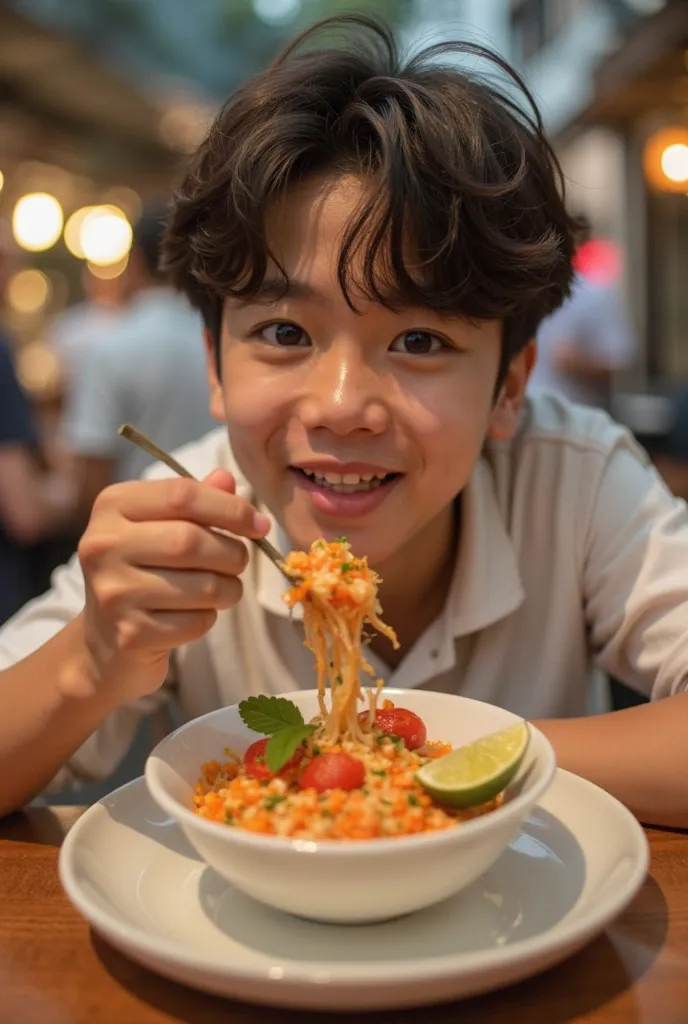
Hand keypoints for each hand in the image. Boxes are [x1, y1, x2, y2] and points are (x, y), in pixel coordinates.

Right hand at [76, 470, 269, 701]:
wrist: (106, 639)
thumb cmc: (143, 570)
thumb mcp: (161, 525)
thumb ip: (194, 500)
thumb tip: (227, 479)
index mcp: (111, 506)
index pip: (182, 495)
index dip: (231, 508)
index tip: (259, 524)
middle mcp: (103, 545)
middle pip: (192, 540)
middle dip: (233, 552)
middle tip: (241, 562)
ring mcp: (113, 593)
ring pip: (203, 586)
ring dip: (229, 588)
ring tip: (223, 588)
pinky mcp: (130, 634)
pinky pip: (196, 622)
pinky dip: (209, 618)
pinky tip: (195, 614)